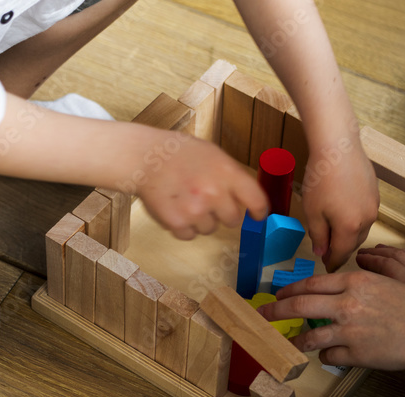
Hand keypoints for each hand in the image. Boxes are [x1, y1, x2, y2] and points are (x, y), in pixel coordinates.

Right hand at [137, 134, 268, 239]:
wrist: (145, 158)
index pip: (256, 200)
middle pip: (233, 219)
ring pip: (209, 229)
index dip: (260, 211)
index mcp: (227, 172)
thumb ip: (231, 175)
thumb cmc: (178, 154)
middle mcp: (214, 193)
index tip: (258, 215)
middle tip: (207, 202)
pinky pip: (189, 235)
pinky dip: (183, 227)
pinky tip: (175, 210)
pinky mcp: (177, 223)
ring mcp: (195, 210)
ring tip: (186, 201)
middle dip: (223, 213)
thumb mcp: (212, 154)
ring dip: (200, 220)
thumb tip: (246, 196)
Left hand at [259, 270, 404, 371]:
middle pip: (298, 307)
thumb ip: (363, 279)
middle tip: (262, 315)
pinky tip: (329, 356)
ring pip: (309, 338)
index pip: (311, 285)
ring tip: (289, 345)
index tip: (278, 295)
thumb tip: (345, 278)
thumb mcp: (389, 280)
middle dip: (275, 311)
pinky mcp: (355, 354)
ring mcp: (349, 330)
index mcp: (355, 282)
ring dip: (296, 343)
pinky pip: (329, 357)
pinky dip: (326, 357)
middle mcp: (347, 304)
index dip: (290, 291)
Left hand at [301, 139, 378, 271]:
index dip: (333, 263)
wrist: (339, 147)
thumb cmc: (322, 177)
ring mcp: (374, 206)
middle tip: (329, 255)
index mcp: (350, 227)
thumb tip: (322, 251)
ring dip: (350, 236)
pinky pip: (366, 215)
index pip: (341, 254)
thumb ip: (318, 235)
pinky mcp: (376, 193)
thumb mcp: (312, 212)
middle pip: (354, 243)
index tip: (328, 268)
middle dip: (342, 250)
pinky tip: (345, 216)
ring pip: (362, 229)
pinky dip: (356, 221)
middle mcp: (367, 219)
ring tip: (337, 237)